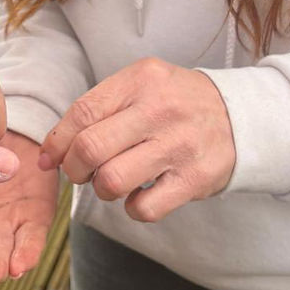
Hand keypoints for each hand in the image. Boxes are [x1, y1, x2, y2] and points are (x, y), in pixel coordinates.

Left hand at [38, 58, 234, 221]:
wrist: (240, 116)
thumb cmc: (175, 103)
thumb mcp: (141, 86)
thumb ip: (98, 110)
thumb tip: (49, 154)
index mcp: (141, 80)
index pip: (82, 112)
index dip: (57, 141)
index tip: (50, 158)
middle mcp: (159, 110)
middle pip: (90, 148)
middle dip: (73, 169)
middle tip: (80, 173)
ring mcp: (179, 145)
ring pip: (112, 181)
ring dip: (102, 189)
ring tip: (112, 181)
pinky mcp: (195, 178)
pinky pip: (144, 208)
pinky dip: (132, 208)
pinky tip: (139, 195)